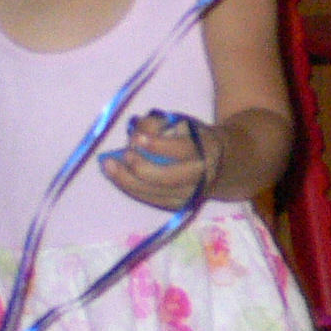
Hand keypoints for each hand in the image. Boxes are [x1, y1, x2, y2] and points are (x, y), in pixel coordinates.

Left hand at [101, 109, 221, 207]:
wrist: (221, 165)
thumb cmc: (194, 138)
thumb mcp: (183, 123)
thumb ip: (158, 124)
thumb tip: (135, 136)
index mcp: (206, 151)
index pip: (181, 150)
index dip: (157, 145)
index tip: (136, 138)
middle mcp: (200, 177)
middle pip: (167, 178)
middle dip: (141, 167)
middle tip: (123, 155)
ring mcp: (189, 196)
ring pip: (155, 193)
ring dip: (128, 180)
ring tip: (108, 166)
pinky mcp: (178, 206)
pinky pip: (151, 199)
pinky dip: (131, 188)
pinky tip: (116, 177)